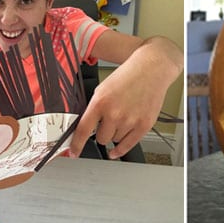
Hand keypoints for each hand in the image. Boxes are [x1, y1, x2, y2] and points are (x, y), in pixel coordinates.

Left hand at [67, 38, 181, 159]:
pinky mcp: (143, 126)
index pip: (83, 129)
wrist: (150, 70)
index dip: (76, 144)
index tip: (73, 152)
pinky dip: (120, 150)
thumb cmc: (127, 76)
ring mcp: (130, 121)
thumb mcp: (103, 88)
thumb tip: (87, 126)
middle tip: (107, 122)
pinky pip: (127, 146)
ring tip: (122, 117)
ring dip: (114, 134)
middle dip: (101, 133)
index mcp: (100, 102)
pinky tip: (115, 151)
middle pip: (101, 138)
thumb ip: (94, 108)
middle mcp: (114, 114)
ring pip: (114, 140)